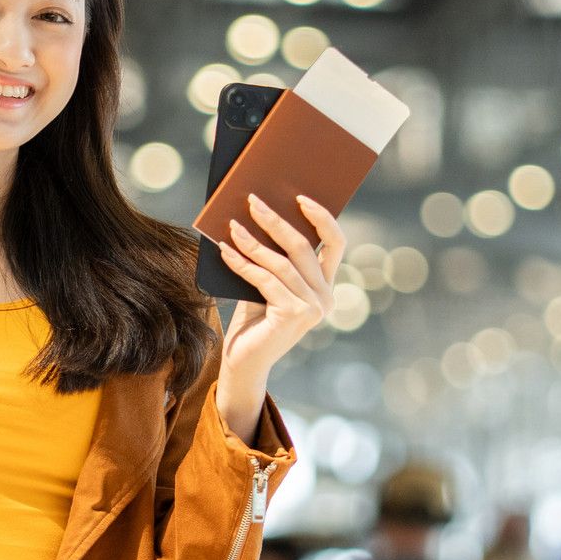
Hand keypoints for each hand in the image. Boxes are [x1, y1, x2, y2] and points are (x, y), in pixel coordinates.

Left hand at [218, 193, 343, 387]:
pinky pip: (265, 280)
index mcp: (325, 286)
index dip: (322, 217)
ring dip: (253, 242)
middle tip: (252, 202)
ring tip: (231, 226)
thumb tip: (259, 212)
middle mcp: (326, 297)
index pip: (336, 243)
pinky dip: (242, 264)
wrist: (243, 362)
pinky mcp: (294, 315)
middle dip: (275, 221)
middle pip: (304, 248)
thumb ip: (272, 257)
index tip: (300, 197)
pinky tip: (225, 251)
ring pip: (281, 264)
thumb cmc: (253, 320)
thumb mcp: (266, 283)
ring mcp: (313, 308)